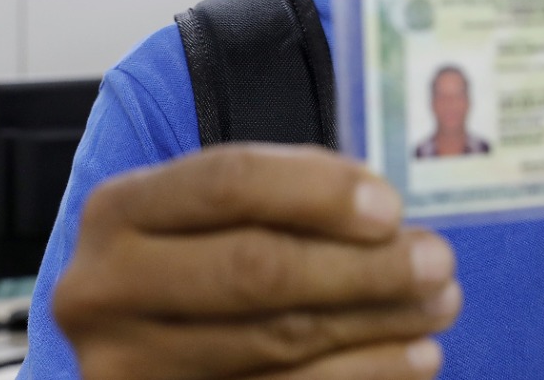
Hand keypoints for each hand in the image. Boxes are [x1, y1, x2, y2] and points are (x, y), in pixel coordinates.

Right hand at [52, 144, 460, 379]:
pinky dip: (360, 377)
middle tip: (437, 261)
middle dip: (363, 266)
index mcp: (118, 210)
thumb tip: (386, 217)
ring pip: (276, 342)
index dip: (318, 193)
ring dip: (377, 325)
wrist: (141, 338)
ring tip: (439, 306)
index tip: (392, 208)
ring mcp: (126, 369)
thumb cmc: (200, 255)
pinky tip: (412, 359)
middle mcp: (104, 290)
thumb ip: (286, 195)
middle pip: (255, 269)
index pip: (227, 182)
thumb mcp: (215, 212)